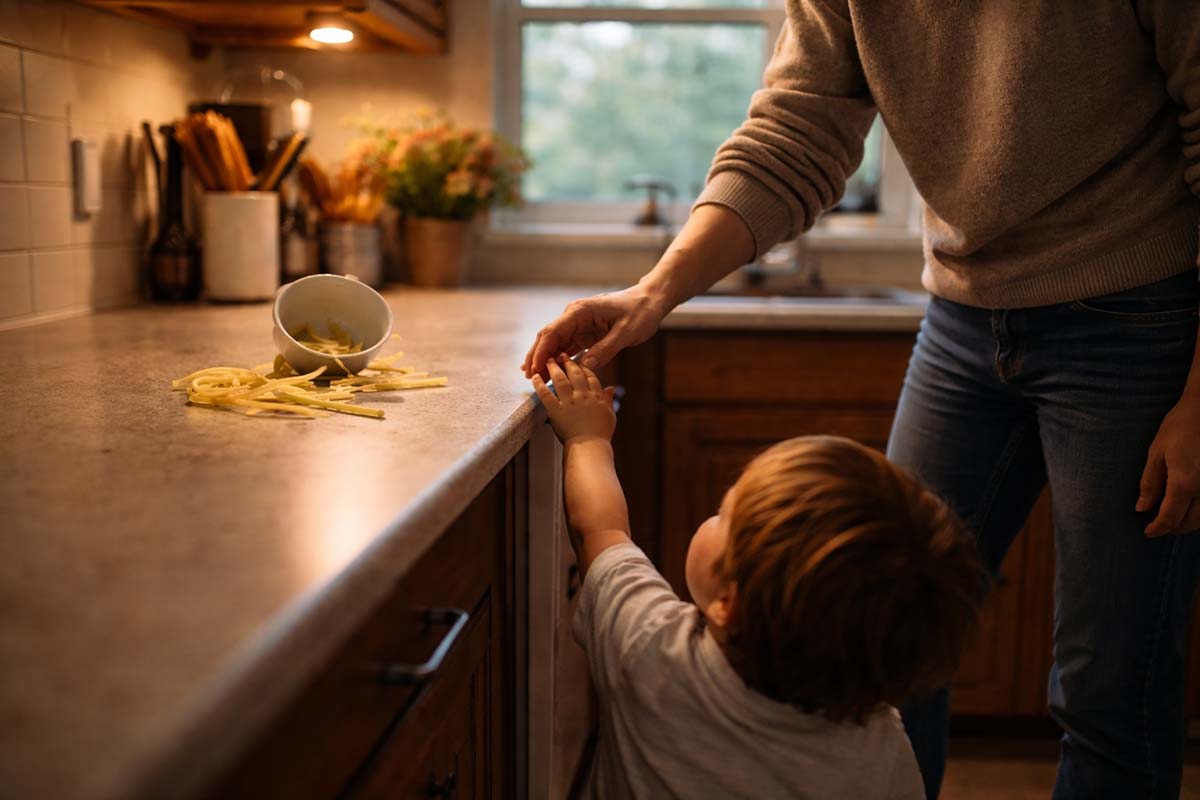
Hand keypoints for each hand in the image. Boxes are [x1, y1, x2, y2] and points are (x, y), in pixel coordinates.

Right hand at [521, 286, 666, 379]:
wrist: (650, 301)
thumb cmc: (640, 312)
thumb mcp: (627, 332)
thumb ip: (607, 348)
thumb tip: (586, 366)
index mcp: (580, 311)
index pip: (552, 332)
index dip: (540, 352)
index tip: (533, 369)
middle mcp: (574, 316)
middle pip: (548, 338)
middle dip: (536, 357)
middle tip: (528, 378)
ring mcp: (578, 325)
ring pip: (555, 344)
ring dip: (545, 360)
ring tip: (534, 379)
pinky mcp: (585, 333)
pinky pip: (566, 348)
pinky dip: (558, 360)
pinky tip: (550, 373)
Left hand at [532, 355, 616, 444]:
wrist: (590, 447)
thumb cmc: (600, 435)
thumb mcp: (610, 415)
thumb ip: (608, 400)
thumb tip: (611, 388)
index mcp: (596, 396)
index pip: (590, 376)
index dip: (584, 366)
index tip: (579, 360)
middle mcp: (582, 396)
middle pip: (575, 373)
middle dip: (568, 362)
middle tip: (563, 355)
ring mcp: (569, 403)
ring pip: (560, 380)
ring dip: (554, 368)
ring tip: (550, 361)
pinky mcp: (556, 411)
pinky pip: (546, 394)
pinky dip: (539, 385)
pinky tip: (535, 378)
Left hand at [1138, 393, 1199, 535]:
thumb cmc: (1180, 426)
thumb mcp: (1157, 452)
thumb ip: (1150, 483)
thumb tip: (1143, 508)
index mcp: (1185, 483)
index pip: (1170, 518)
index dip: (1158, 528)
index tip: (1148, 532)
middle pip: (1190, 523)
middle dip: (1173, 528)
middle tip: (1158, 525)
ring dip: (1189, 522)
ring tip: (1172, 516)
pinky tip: (1190, 504)